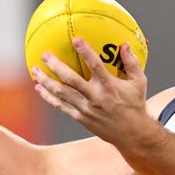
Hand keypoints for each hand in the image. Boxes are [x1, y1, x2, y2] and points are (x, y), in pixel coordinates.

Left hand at [32, 38, 150, 143]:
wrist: (131, 134)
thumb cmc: (135, 105)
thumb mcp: (139, 82)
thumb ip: (132, 63)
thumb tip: (125, 44)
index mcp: (110, 87)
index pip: (96, 66)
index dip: (86, 52)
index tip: (76, 39)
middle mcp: (96, 97)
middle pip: (71, 80)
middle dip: (56, 66)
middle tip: (45, 55)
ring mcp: (86, 109)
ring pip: (62, 93)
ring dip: (46, 81)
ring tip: (35, 70)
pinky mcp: (80, 117)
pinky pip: (61, 106)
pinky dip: (49, 97)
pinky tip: (39, 88)